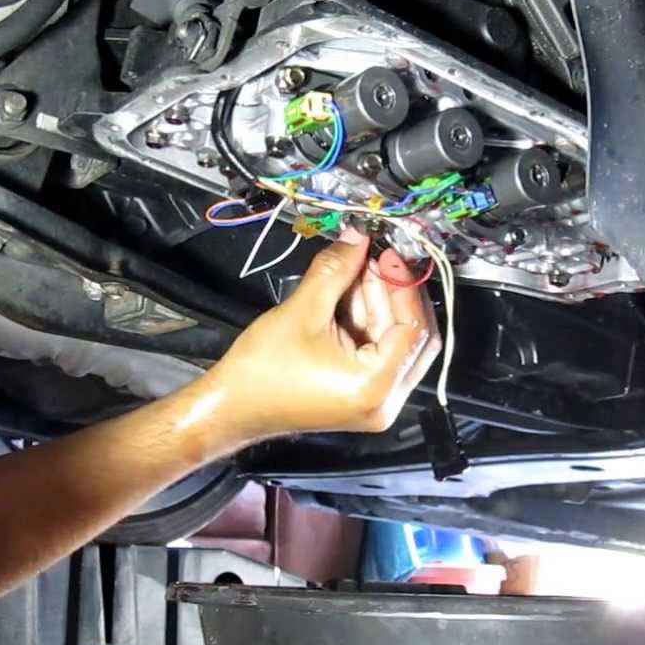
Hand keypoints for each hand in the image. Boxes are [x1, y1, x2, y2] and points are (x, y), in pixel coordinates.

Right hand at [206, 229, 440, 435]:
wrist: (232, 407)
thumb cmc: (261, 370)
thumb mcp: (302, 310)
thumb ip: (335, 270)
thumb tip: (358, 236)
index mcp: (375, 387)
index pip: (412, 328)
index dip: (403, 286)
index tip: (387, 254)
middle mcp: (386, 401)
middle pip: (412, 337)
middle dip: (393, 294)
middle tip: (374, 258)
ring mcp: (376, 400)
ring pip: (396, 341)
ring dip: (380, 303)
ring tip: (356, 270)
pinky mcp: (363, 394)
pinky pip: (380, 352)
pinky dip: (369, 321)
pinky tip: (350, 293)